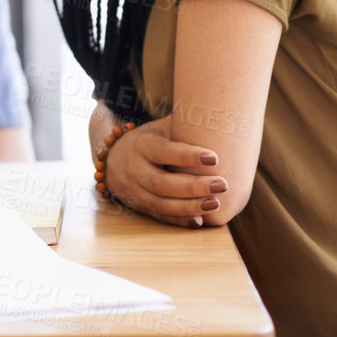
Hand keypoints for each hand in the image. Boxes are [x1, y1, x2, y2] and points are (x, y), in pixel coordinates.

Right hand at [103, 117, 227, 227]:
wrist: (114, 159)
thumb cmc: (150, 141)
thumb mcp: (160, 129)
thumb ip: (185, 126)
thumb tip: (221, 115)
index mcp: (141, 146)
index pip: (164, 152)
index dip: (188, 156)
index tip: (215, 157)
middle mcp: (134, 170)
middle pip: (162, 182)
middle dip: (193, 187)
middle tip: (223, 184)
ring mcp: (135, 191)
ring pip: (161, 204)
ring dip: (189, 207)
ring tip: (216, 203)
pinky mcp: (140, 207)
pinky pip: (161, 216)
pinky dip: (180, 220)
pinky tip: (200, 221)